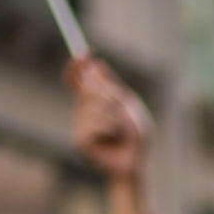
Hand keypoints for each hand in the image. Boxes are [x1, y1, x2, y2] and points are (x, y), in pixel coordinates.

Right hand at [65, 55, 152, 183]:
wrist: (136, 161)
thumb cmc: (134, 135)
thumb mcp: (128, 104)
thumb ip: (112, 86)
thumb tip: (96, 66)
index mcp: (91, 102)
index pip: (76, 79)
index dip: (77, 65)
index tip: (84, 52)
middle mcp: (81, 112)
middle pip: (85, 89)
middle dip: (106, 94)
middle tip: (119, 106)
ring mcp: (78, 126)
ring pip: (90, 107)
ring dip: (112, 115)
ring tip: (119, 129)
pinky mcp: (79, 142)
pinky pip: (92, 125)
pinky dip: (109, 129)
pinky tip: (113, 139)